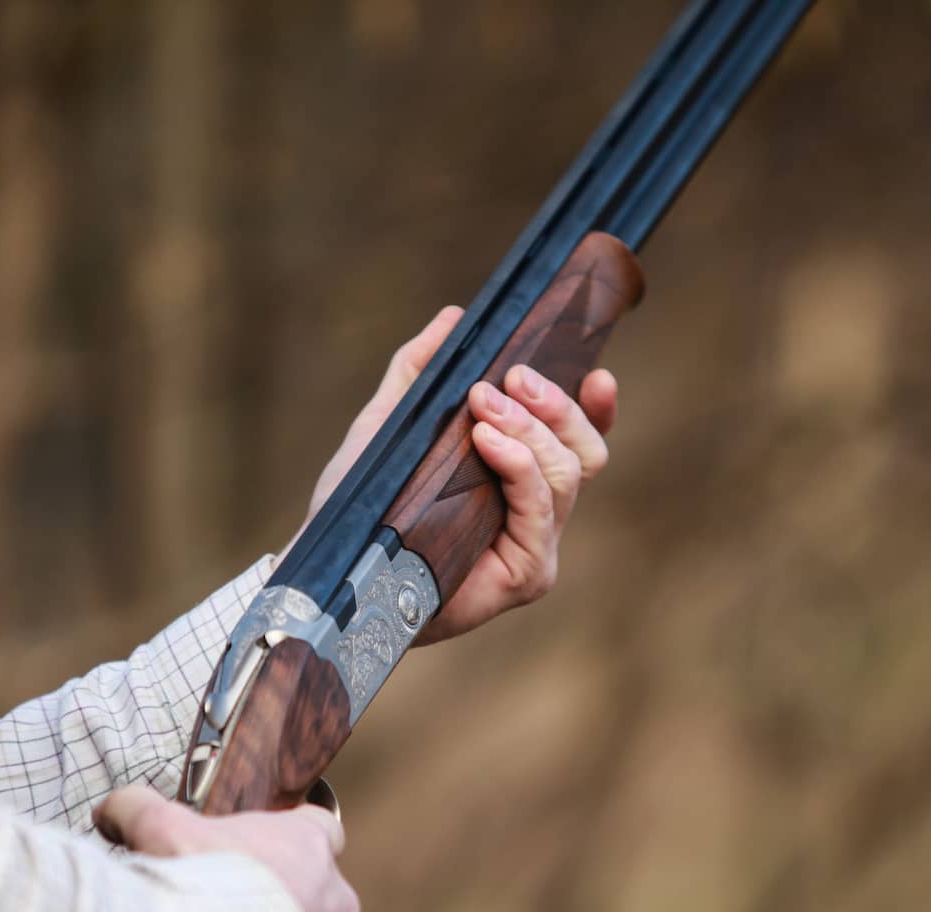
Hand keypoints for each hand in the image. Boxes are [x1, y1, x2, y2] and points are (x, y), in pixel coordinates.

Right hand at [94, 786, 357, 911]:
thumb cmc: (192, 884)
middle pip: (317, 897)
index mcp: (307, 845)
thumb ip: (137, 808)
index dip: (290, 841)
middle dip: (279, 909)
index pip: (319, 829)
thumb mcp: (157, 829)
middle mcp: (337, 897)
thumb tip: (108, 810)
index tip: (261, 858)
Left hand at [292, 306, 619, 643]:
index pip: (578, 440)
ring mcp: (536, 545)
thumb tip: (455, 317)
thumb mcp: (391, 424)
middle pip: (585, 451)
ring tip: (484, 405)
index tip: (596, 372)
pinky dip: (520, 467)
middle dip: (556, 405)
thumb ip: (420, 372)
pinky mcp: (527, 574)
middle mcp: (537, 514)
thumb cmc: (364, 505)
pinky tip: (489, 441)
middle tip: (512, 378)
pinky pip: (540, 510)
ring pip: (568, 473)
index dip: (596, 408)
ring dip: (531, 428)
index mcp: (519, 480)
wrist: (334, 564)